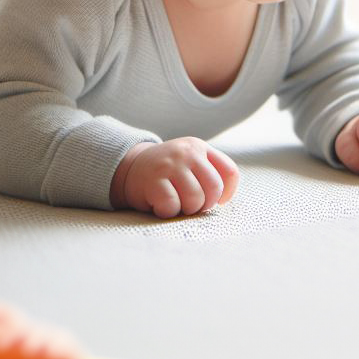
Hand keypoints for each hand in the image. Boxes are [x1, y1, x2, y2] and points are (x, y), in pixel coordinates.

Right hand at [110, 138, 240, 217]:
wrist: (129, 168)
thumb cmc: (166, 172)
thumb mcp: (189, 162)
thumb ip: (208, 172)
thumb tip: (224, 197)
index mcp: (199, 147)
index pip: (229, 171)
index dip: (227, 192)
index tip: (217, 201)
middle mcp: (186, 152)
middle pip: (214, 188)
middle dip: (205, 204)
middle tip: (191, 204)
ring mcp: (169, 164)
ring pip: (195, 199)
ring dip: (186, 209)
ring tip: (175, 203)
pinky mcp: (153, 180)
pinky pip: (172, 205)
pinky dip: (167, 211)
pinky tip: (159, 204)